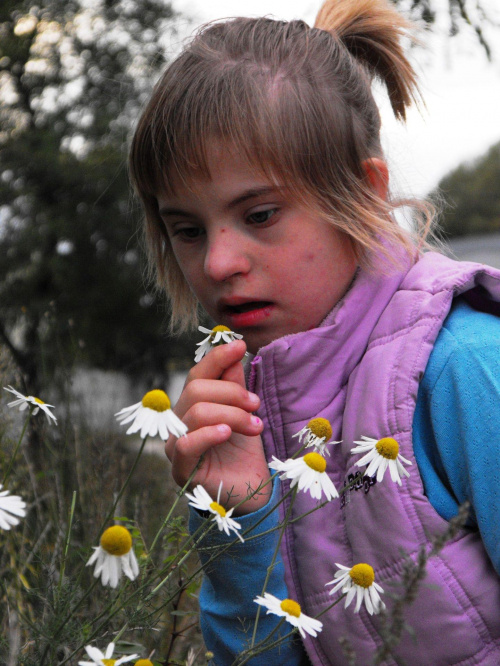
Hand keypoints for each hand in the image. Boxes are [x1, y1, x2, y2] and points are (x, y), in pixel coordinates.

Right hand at [165, 340, 270, 514]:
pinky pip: (185, 444)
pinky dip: (208, 433)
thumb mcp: (244, 410)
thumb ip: (234, 382)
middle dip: (232, 393)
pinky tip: (226, 432)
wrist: (252, 490)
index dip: (217, 357)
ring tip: (255, 426)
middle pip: (196, 389)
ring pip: (196, 412)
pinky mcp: (180, 470)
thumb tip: (233, 346)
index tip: (240, 346)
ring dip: (232, 414)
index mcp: (192, 404)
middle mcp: (178, 422)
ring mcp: (175, 445)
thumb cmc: (245, 450)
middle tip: (256, 405)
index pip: (198, 373)